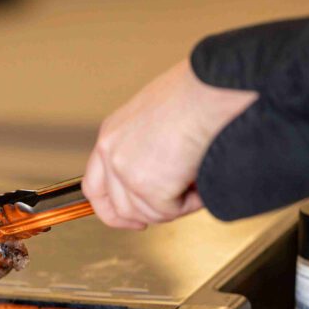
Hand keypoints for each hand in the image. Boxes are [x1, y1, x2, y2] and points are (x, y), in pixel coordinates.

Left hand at [82, 59, 257, 229]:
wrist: (213, 89)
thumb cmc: (197, 93)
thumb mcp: (155, 117)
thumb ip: (145, 147)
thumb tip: (159, 172)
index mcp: (111, 135)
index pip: (95, 187)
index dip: (111, 210)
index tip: (130, 219)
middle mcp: (112, 153)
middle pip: (119, 208)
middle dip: (148, 215)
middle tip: (172, 209)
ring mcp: (127, 172)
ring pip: (147, 213)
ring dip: (175, 205)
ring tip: (196, 181)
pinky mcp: (150, 187)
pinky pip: (170, 211)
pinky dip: (191, 203)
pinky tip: (201, 181)